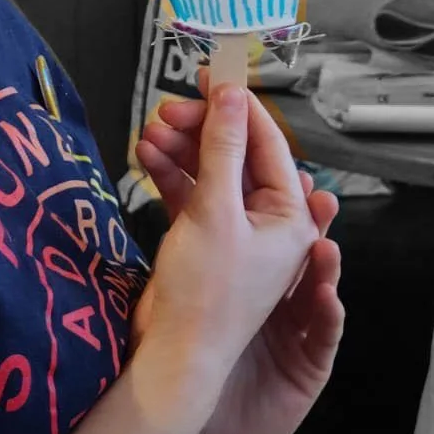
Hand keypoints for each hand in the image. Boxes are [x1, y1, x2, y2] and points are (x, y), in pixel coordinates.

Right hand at [132, 71, 343, 433]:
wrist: (172, 359)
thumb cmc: (205, 297)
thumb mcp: (216, 211)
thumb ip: (222, 147)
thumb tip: (229, 95)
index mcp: (289, 216)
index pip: (267, 144)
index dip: (237, 104)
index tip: (210, 75)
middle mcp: (266, 222)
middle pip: (235, 154)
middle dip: (201, 128)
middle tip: (169, 110)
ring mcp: (233, 232)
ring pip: (208, 172)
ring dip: (180, 149)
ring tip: (149, 134)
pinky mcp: (202, 242)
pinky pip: (189, 196)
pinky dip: (169, 175)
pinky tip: (144, 158)